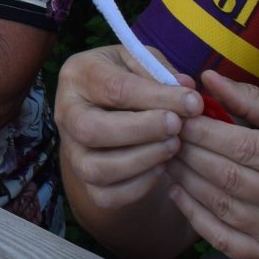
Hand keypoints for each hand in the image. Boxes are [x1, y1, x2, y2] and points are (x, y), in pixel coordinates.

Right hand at [51, 44, 200, 209]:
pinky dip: (140, 185)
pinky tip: (161, 166)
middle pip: (92, 130)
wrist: (111, 111)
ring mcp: (72, 151)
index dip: (157, 97)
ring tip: (173, 146)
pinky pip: (108, 195)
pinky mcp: (85, 182)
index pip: (114, 88)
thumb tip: (186, 90)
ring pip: (97, 169)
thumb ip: (162, 73)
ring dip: (143, 159)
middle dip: (141, 130)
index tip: (193, 103)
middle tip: (177, 126)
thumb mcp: (141, 63)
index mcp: (78, 75)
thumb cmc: (129, 80)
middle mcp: (66, 114)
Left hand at [163, 70, 258, 258]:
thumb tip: (208, 78)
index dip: (204, 131)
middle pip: (229, 177)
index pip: (245, 147)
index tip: (177, 115)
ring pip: (222, 207)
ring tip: (166, 157)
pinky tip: (178, 192)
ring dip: (186, 180)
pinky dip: (194, 216)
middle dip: (189, 153)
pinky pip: (224, 240)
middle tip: (163, 134)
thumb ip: (255, 101)